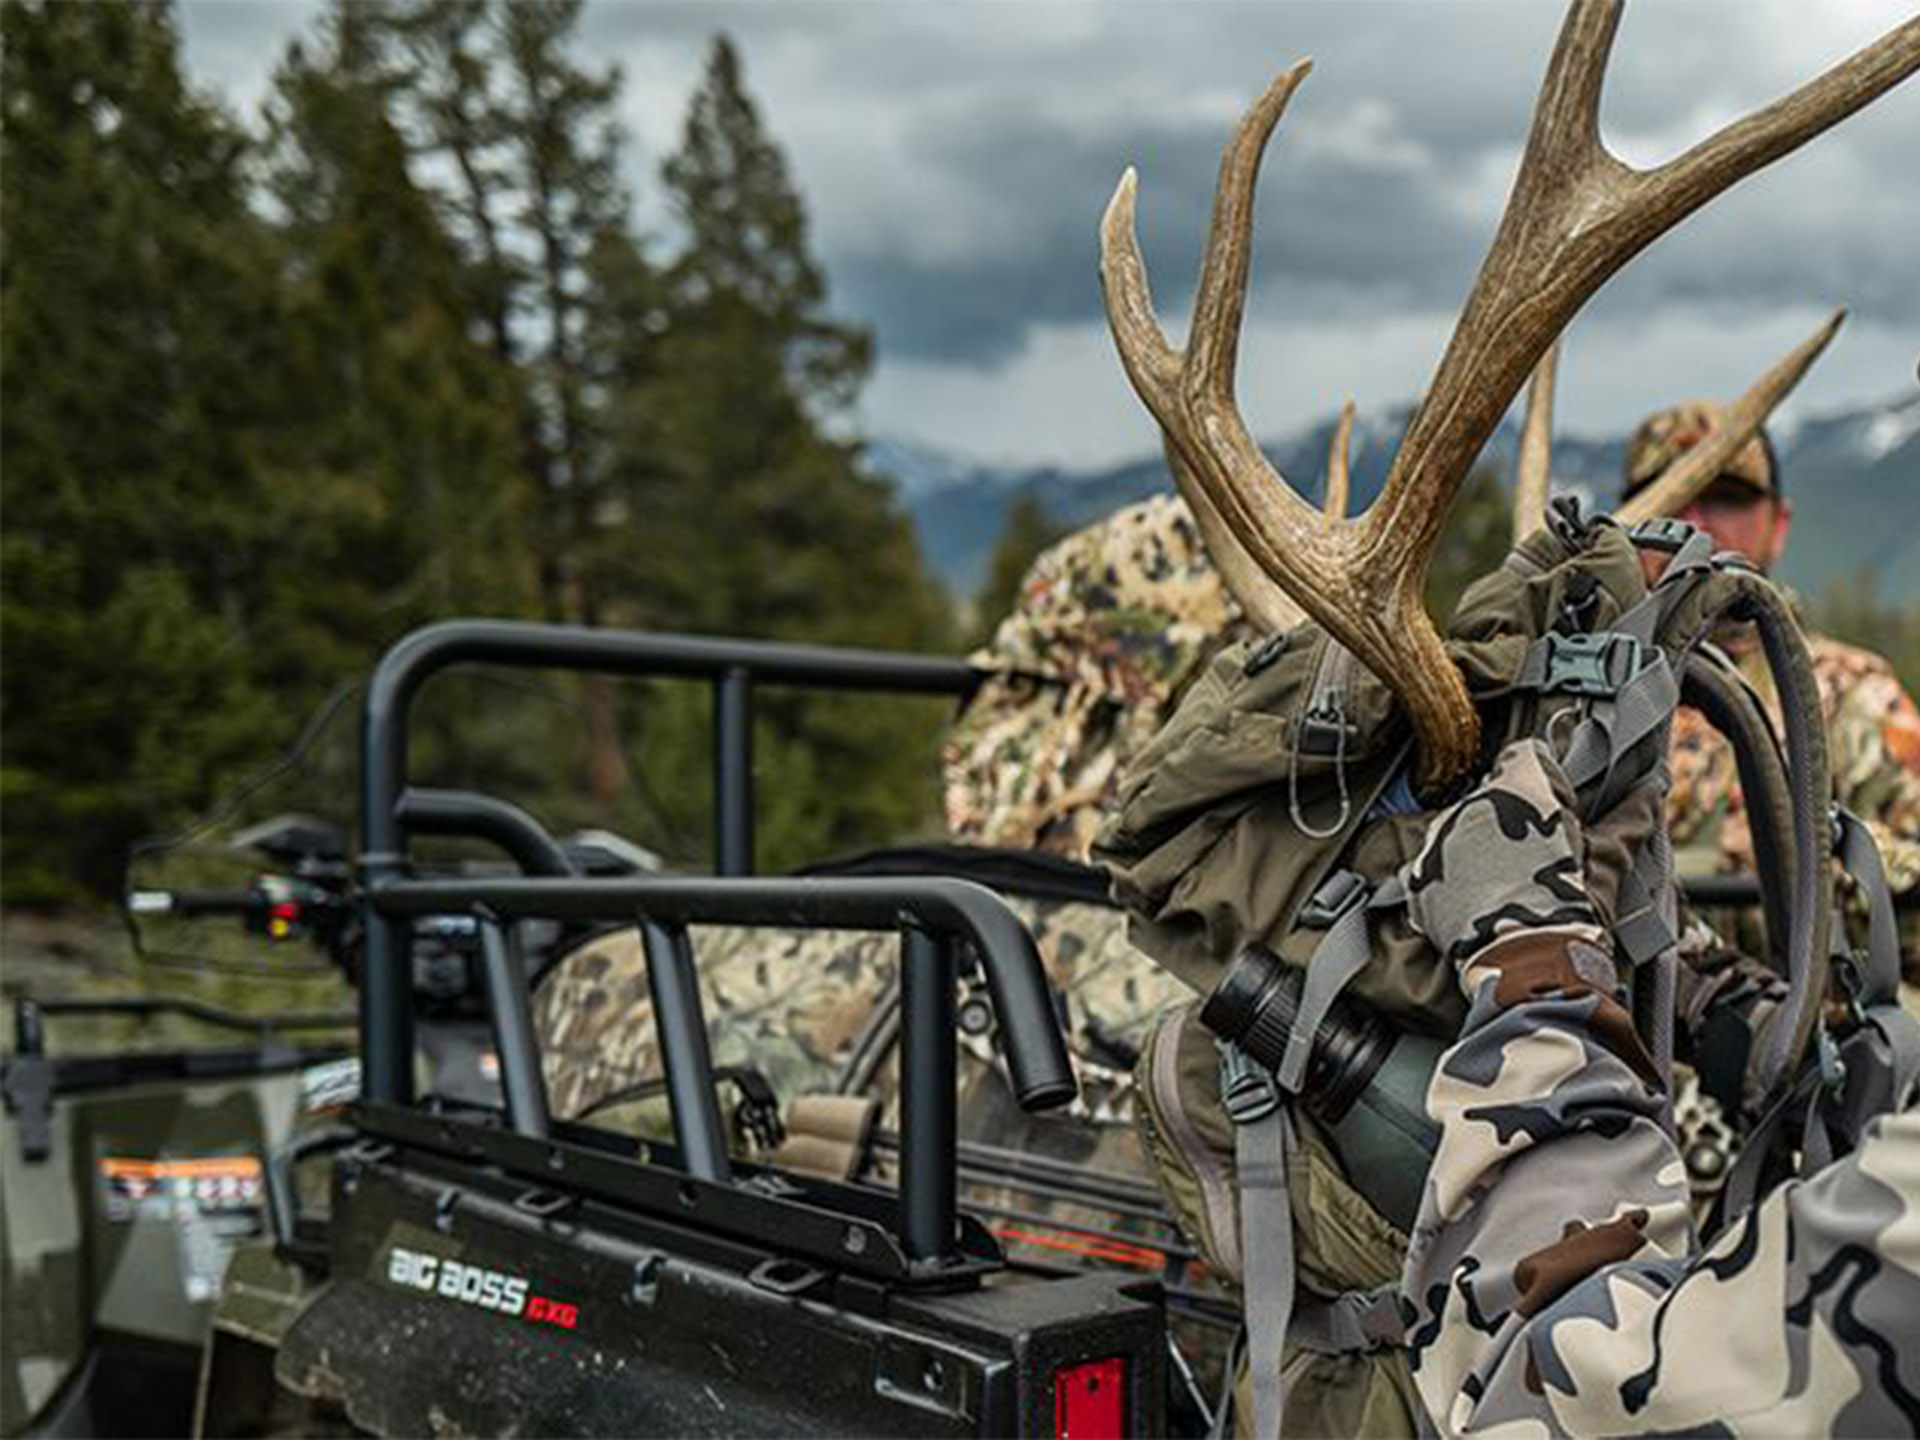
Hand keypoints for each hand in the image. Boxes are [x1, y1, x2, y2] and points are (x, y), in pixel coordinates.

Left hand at [1403, 739, 1659, 968]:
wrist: (1529, 966)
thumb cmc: (1574, 909)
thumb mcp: (1610, 861)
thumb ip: (1629, 818)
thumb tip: (1650, 791)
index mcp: (1521, 788)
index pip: (1526, 757)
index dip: (1546, 783)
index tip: (1559, 812)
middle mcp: (1472, 803)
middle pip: (1493, 796)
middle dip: (1514, 820)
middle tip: (1540, 859)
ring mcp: (1440, 839)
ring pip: (1461, 829)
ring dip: (1481, 849)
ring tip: (1509, 887)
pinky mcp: (1419, 876)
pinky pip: (1434, 866)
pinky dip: (1452, 881)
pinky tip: (1479, 904)